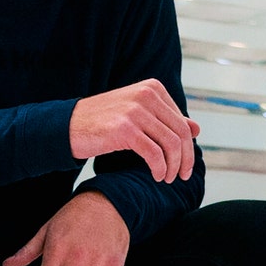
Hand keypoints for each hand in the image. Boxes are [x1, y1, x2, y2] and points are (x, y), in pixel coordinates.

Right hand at [69, 78, 199, 182]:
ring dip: (173, 166)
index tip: (183, 163)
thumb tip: (196, 128)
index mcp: (152, 88)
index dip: (188, 146)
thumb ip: (166, 118)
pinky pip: (154, 153)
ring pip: (171, 144)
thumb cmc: (104, 121)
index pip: (182, 121)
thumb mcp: (137, 113)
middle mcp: (146, 95)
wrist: (68, 125)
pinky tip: (156, 176)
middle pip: (181, 133)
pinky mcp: (125, 129)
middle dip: (185, 159)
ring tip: (167, 178)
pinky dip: (160, 168)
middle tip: (182, 176)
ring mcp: (135, 111)